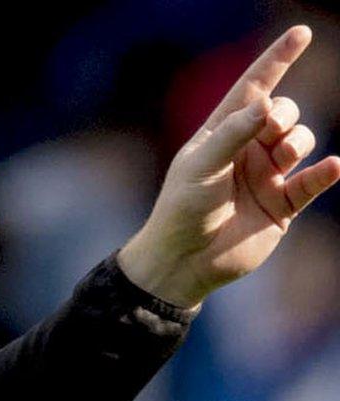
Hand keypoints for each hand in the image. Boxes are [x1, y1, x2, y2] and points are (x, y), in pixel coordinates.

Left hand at [118, 25, 339, 308]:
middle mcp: (247, 150)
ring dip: (298, 143)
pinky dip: (326, 172)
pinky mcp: (284, 204)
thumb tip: (266, 102)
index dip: (277, 60)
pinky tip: (333, 166)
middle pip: (284, 112)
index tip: (301, 33)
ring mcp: (267, 175)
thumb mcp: (201, 167)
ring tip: (281, 159)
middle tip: (272, 131)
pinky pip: (314, 181)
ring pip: (302, 141)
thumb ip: (232, 133)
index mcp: (221, 133)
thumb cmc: (182, 209)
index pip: (254, 87)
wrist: (184, 261)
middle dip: (286, 114)